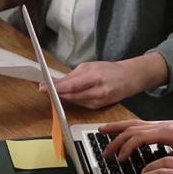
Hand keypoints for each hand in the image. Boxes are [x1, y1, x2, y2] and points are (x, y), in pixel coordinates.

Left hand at [40, 55, 165, 109]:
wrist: (130, 78)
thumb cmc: (109, 69)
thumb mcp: (90, 66)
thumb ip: (73, 75)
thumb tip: (58, 82)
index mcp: (94, 76)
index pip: (70, 84)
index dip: (55, 88)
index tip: (42, 87)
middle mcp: (97, 90)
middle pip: (71, 95)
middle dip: (56, 93)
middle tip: (44, 90)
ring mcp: (99, 100)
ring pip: (75, 101)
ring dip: (63, 97)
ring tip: (53, 92)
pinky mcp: (100, 107)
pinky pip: (82, 105)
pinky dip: (73, 100)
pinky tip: (67, 97)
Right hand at [99, 119, 172, 160]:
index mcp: (166, 132)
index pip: (139, 137)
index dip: (127, 148)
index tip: (120, 159)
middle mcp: (159, 125)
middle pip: (131, 129)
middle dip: (116, 141)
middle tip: (106, 154)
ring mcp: (157, 124)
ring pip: (131, 123)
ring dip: (116, 129)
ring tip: (101, 133)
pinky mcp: (157, 125)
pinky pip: (136, 123)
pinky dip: (123, 126)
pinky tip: (116, 130)